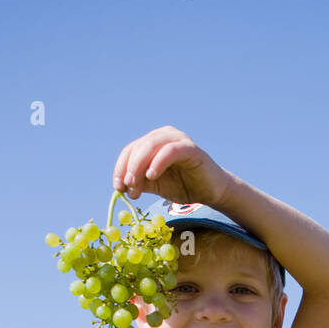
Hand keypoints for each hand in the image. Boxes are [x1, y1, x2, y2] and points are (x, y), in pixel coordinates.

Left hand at [112, 125, 226, 207]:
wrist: (211, 192)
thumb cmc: (184, 186)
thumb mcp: (156, 185)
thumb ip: (140, 183)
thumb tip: (122, 187)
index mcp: (153, 143)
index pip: (130, 150)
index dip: (120, 167)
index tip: (118, 187)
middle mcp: (164, 135)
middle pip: (138, 147)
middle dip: (129, 168)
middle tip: (127, 187)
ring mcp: (177, 139)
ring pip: (151, 146)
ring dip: (139, 166)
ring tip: (136, 185)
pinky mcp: (190, 148)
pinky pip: (170, 151)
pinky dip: (158, 162)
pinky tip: (152, 176)